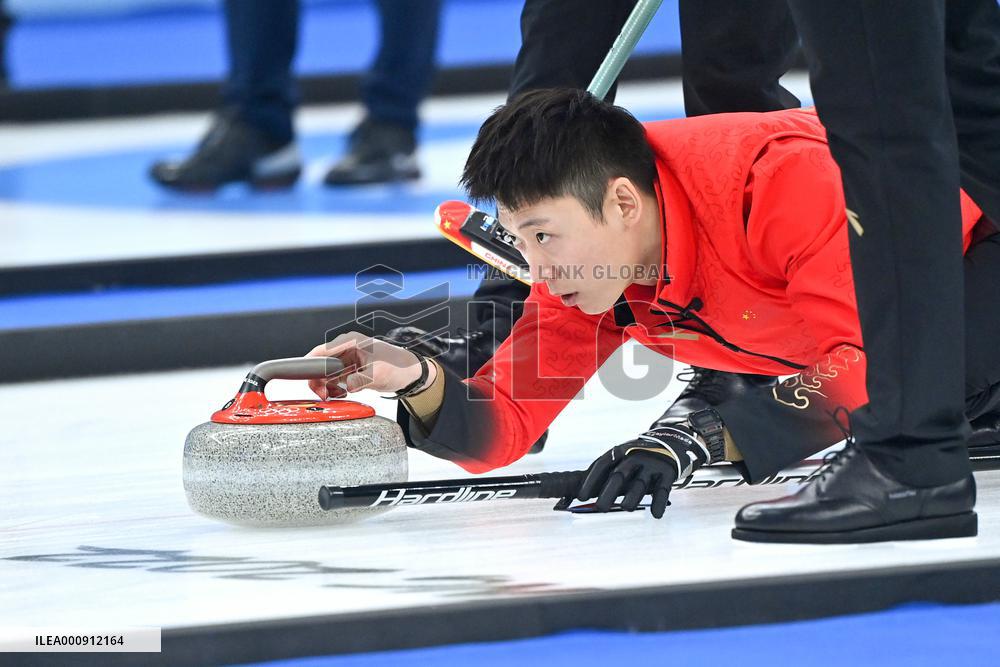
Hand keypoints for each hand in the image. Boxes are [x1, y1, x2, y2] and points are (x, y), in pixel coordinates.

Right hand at [305, 332, 435, 398]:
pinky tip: (345, 393)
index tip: (304, 379)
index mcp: (350, 342)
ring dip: (328, 387)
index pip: (321, 351)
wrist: (410, 374)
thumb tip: (347, 386)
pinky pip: (334, 380)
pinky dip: (336, 389)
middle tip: (325, 395)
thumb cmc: (398, 366)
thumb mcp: (378, 374)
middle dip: (319, 382)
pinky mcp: (349, 370)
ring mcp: (346, 359)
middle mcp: (345, 348)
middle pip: (319, 364)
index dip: (308, 364)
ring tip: (339, 394)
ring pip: (325, 374)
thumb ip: (360, 380)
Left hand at [575, 422, 709, 517]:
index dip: (591, 481)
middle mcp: (635, 456)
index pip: (602, 465)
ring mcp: (652, 464)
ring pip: (640, 483)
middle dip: (609, 492)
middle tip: (600, 507)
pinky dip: (659, 503)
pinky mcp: (668, 472)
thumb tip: (584, 491)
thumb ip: (608, 472)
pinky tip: (655, 514)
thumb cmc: (640, 456)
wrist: (672, 443)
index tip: (582, 496)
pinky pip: (663, 489)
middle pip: (619, 475)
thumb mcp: (624, 457)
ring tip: (626, 508)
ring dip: (632, 497)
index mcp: (620, 452)